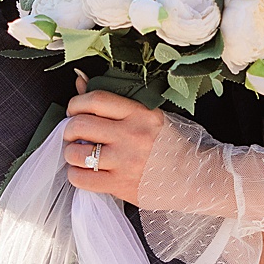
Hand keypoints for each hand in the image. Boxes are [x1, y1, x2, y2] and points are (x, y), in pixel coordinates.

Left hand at [62, 78, 165, 202]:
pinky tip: (84, 172)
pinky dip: (75, 174)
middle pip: (80, 125)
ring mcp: (124, 162)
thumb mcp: (149, 116)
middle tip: (73, 134)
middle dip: (68, 129)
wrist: (194, 177)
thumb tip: (80, 79)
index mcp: (139, 114)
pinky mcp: (120, 185)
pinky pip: (82, 178)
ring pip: (76, 153)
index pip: (95, 99)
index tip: (75, 111)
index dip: (76, 103)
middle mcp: (131, 135)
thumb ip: (113, 101)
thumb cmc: (171, 144)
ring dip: (70, 153)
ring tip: (78, 154)